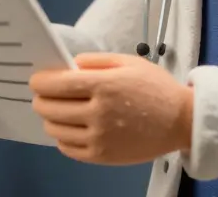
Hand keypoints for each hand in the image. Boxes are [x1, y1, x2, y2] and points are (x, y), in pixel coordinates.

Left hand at [29, 52, 193, 165]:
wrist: (181, 121)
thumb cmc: (155, 88)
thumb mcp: (128, 62)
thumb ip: (95, 61)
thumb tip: (68, 65)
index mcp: (104, 86)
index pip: (55, 84)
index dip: (39, 82)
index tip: (36, 81)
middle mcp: (99, 113)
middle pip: (49, 108)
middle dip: (41, 100)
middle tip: (45, 96)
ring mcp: (100, 138)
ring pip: (55, 129)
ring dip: (50, 119)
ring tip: (58, 112)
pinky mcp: (103, 156)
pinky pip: (68, 149)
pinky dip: (62, 139)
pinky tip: (70, 129)